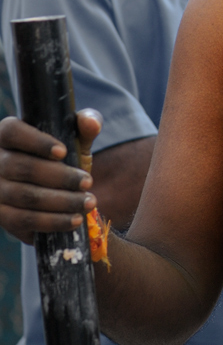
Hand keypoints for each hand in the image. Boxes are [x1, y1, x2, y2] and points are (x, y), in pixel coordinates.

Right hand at [0, 108, 102, 242]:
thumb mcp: (75, 136)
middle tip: (88, 182)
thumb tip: (91, 123)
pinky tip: (75, 219)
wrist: (54, 186)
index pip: (12, 132)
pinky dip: (52, 221)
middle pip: (23, 168)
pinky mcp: (0, 215)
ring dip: (61, 201)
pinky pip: (23, 220)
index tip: (63, 152)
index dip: (36, 142)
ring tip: (87, 202)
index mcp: (6, 134)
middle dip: (60, 177)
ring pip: (25, 196)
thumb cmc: (62, 154)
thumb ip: (86, 123)